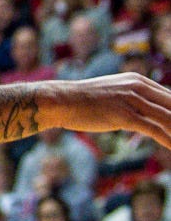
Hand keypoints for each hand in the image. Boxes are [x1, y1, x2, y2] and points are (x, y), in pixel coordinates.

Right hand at [46, 74, 170, 147]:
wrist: (61, 100)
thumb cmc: (83, 100)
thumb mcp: (112, 94)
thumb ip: (131, 100)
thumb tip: (143, 112)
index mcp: (138, 81)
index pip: (170, 97)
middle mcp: (138, 87)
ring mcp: (132, 100)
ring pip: (168, 118)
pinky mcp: (125, 115)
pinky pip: (155, 130)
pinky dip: (169, 140)